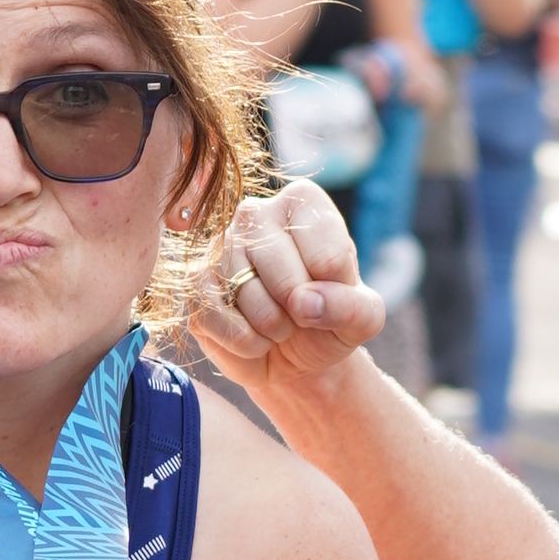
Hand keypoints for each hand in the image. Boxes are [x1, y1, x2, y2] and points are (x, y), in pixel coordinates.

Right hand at [192, 184, 385, 415]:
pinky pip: (216, 318)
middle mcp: (256, 213)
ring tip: (278, 324)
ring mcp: (219, 246)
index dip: (334, 291)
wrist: (295, 356)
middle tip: (300, 313)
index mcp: (303, 203)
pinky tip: (253, 337)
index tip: (329, 290)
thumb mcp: (363, 318)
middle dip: (300, 312)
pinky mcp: (195, 284)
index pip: (328, 256)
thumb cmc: (330, 321)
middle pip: (285, 275)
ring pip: (248, 296)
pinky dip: (244, 342)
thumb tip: (305, 303)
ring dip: (272, 329)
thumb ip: (351, 307)